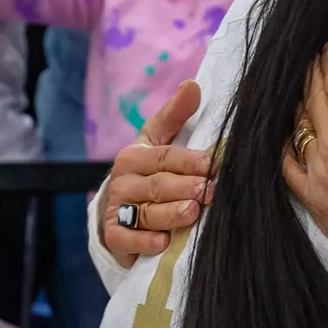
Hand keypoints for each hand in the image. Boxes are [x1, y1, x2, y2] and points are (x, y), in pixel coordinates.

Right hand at [100, 80, 213, 267]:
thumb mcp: (160, 140)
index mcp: (134, 155)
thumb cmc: (149, 170)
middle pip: (159, 185)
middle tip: (211, 191)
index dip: (191, 161)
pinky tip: (164, 242)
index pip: (166, 157)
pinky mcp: (114, 237)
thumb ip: (176, 114)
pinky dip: (145, 242)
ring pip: (147, 213)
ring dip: (171, 214)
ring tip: (192, 212)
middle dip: (187, 188)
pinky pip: (128, 239)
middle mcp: (123, 181)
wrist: (119, 209)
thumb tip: (192, 85)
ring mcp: (117, 210)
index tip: (214, 164)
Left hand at [283, 45, 327, 282]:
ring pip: (299, 128)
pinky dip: (284, 146)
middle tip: (312, 62)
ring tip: (301, 92)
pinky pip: (288, 167)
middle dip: (312, 75)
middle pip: (313, 98)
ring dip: (299, 104)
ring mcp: (319, 172)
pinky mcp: (315, 199)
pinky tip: (286, 138)